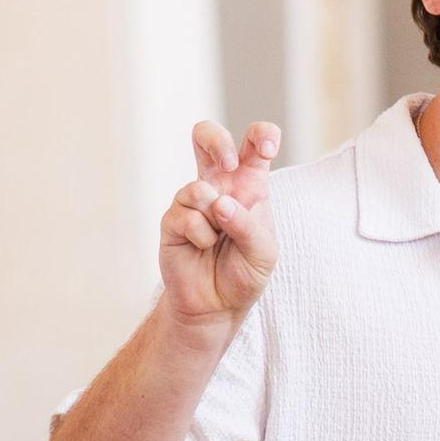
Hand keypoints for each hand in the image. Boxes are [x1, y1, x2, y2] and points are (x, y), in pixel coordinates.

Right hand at [160, 122, 280, 323]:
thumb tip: (219, 203)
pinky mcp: (172, 218)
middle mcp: (219, 185)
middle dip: (216, 141)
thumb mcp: (263, 253)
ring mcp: (192, 200)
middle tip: (228, 165)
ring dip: (214, 218)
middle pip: (208, 137)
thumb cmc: (245, 273)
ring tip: (218, 240)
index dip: (262, 135)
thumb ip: (248, 225)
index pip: (255, 144)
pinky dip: (201, 236)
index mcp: (250, 185)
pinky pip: (186, 216)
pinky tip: (202, 247)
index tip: (267, 149)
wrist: (216, 305)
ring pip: (198, 188)